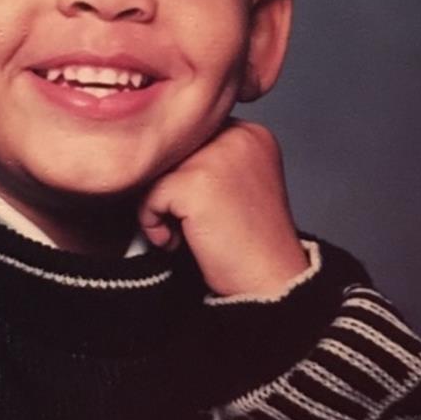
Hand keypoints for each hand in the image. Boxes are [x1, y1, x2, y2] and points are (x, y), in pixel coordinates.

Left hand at [139, 119, 307, 296]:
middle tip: (191, 222)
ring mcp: (216, 157)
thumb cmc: (251, 242)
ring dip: (160, 204)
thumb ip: (210, 157)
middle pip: (174, 149)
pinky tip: (177, 240)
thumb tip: (160, 151)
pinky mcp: (195, 182)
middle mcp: (238, 137)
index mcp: (252, 134)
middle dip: (171, 186)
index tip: (203, 205)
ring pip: (158, 169)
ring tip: (185, 230)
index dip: (187, 172)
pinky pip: (149, 194)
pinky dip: (152, 221)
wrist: (271, 285)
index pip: (194, 135)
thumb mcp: (241, 182)